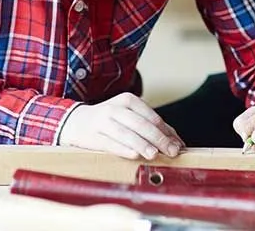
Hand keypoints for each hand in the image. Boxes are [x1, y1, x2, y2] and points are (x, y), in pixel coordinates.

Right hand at [57, 92, 184, 159]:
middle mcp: (116, 108)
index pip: (152, 117)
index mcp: (128, 100)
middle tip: (171, 151)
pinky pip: (111, 144)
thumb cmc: (110, 121)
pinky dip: (124, 149)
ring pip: (127, 134)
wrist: (76, 122)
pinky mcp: (93, 136)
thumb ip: (152, 126)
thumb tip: (176, 141)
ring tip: (155, 154)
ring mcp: (103, 121)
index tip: (178, 145)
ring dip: (142, 144)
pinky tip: (134, 155)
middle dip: (159, 139)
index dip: (167, 132)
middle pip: (142, 124)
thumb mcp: (129, 116)